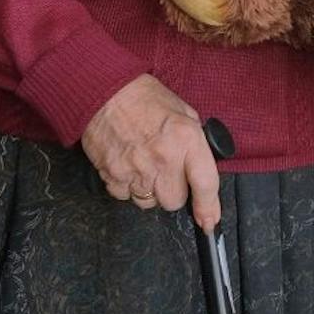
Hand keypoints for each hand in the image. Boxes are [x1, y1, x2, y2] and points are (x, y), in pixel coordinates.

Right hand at [82, 74, 221, 230]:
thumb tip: (201, 169)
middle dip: (173, 191)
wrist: (104, 92)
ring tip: (144, 165)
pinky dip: (127, 187)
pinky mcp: (112, 175)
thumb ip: (195, 143)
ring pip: (149, 202)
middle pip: (174, 201)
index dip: (209, 208)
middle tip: (166, 171)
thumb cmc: (144, 99)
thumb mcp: (183, 112)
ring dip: (149, 190)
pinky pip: (125, 196)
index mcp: (186, 139)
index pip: (205, 183)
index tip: (209, 222)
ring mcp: (136, 169)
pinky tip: (128, 166)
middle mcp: (163, 158)